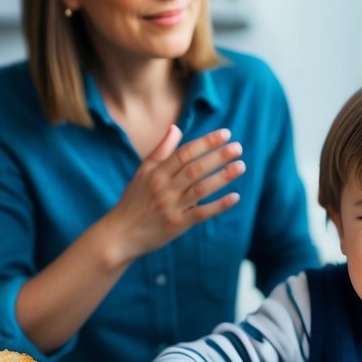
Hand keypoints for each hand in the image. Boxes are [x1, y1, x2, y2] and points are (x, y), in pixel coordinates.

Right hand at [105, 126, 246, 264]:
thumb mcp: (143, 173)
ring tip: (241, 166)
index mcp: (156, 172)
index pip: (185, 153)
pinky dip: (219, 205)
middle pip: (195, 168)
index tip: (225, 134)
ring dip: (222, 177)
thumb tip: (175, 128)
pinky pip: (201, 213)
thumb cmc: (134, 201)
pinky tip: (235, 197)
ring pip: (200, 189)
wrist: (120, 234)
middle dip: (218, 156)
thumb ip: (161, 151)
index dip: (206, 142)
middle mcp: (164, 187)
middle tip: (238, 147)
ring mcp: (171, 207)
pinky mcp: (177, 225)